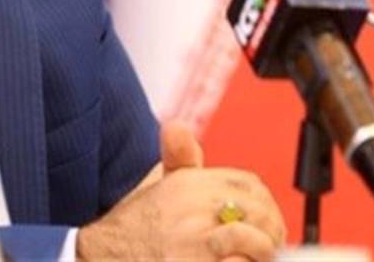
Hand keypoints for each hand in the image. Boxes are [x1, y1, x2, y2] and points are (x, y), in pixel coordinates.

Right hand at [76, 118, 285, 261]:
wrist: (103, 257)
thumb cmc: (136, 228)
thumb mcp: (157, 187)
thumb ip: (179, 158)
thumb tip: (176, 126)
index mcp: (187, 184)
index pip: (249, 185)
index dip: (265, 204)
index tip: (266, 222)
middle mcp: (190, 207)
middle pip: (257, 211)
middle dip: (270, 231)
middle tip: (267, 246)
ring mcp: (192, 242)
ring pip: (254, 242)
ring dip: (262, 254)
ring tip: (255, 259)